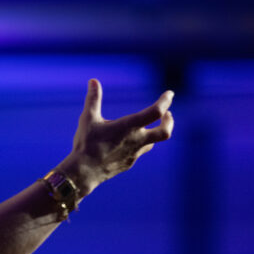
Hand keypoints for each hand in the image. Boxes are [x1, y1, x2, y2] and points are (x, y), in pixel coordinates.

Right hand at [59, 79, 173, 194]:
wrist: (83, 172)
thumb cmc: (86, 144)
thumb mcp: (88, 118)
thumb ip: (93, 99)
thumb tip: (93, 81)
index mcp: (129, 126)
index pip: (156, 112)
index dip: (165, 101)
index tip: (169, 94)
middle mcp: (137, 140)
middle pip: (164, 132)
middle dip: (169, 121)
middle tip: (168, 114)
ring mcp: (134, 153)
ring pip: (152, 142)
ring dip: (154, 132)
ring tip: (147, 126)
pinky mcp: (129, 162)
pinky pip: (140, 151)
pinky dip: (140, 144)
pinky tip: (129, 142)